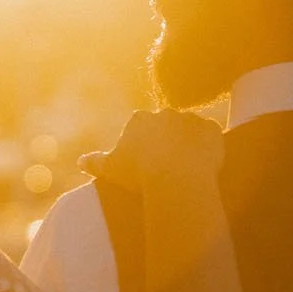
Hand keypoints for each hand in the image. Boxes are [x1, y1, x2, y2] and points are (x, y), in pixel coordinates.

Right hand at [79, 110, 223, 192]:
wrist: (176, 179)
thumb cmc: (139, 175)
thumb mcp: (111, 170)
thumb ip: (95, 162)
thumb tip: (80, 161)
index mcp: (140, 119)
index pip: (140, 126)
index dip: (142, 144)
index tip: (144, 162)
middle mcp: (165, 112)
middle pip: (166, 125)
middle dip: (166, 139)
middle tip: (167, 165)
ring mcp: (190, 119)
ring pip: (189, 129)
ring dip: (188, 141)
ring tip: (187, 166)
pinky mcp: (211, 129)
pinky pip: (210, 135)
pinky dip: (208, 146)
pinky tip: (203, 163)